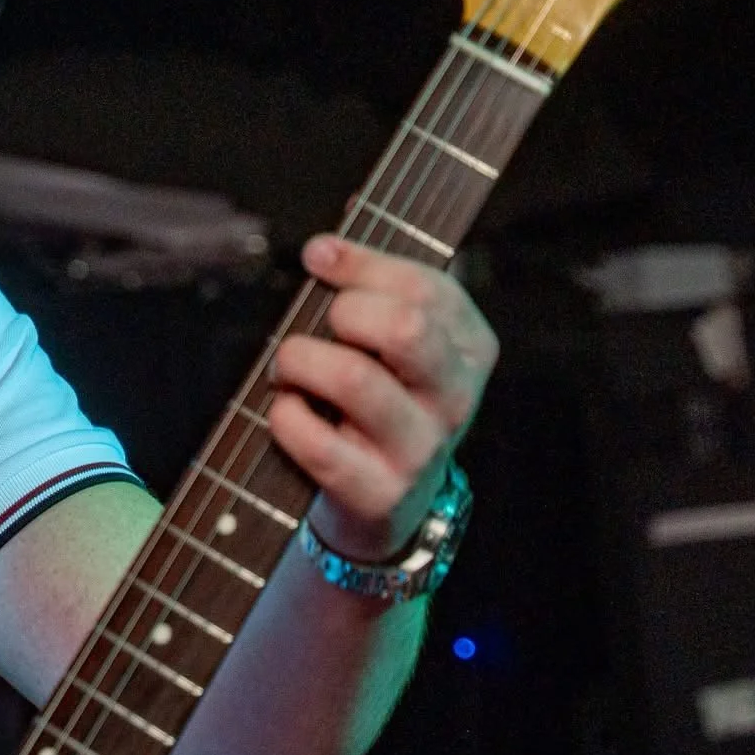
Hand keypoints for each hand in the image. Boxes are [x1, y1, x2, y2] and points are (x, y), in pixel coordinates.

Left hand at [268, 234, 496, 563]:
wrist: (385, 504)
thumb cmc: (379, 399)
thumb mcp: (391, 342)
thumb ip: (367, 287)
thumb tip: (322, 250)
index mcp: (470, 348)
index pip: (426, 287)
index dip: (361, 263)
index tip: (318, 257)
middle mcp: (456, 398)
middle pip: (406, 328)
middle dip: (344, 312)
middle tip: (320, 327)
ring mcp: (422, 451)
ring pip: (354, 379)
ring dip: (299, 360)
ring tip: (287, 369)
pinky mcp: (380, 494)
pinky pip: (316, 441)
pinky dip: (284, 416)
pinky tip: (286, 411)